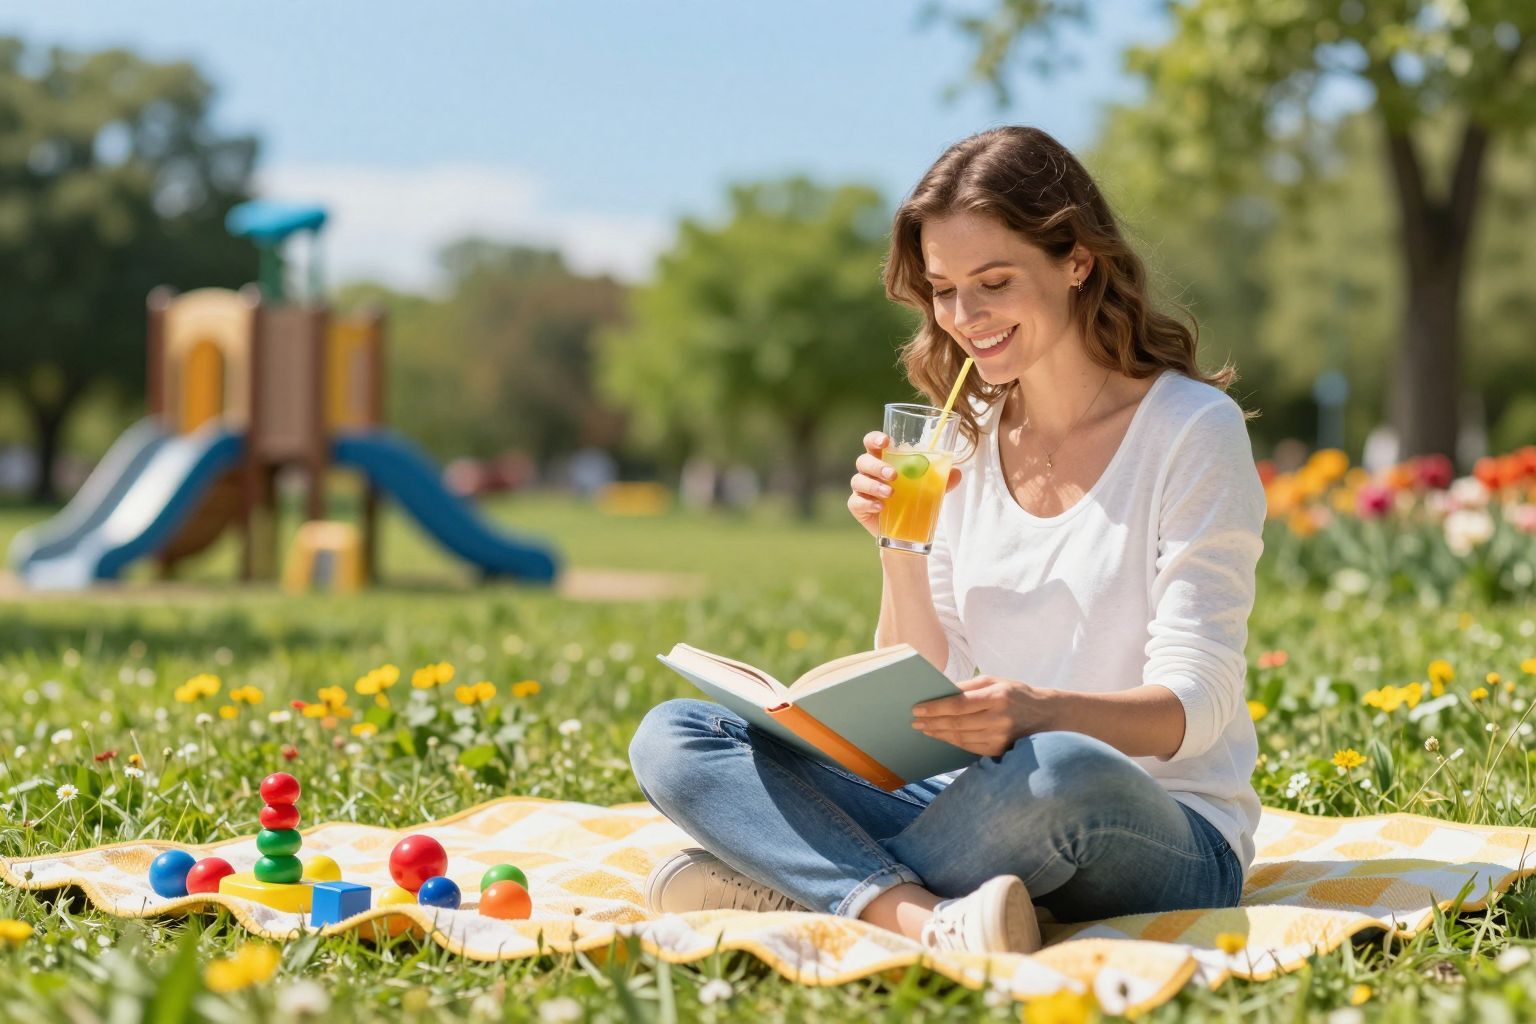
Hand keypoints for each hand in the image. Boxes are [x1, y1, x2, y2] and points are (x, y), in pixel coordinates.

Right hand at [847, 431, 962, 539]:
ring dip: (874, 485)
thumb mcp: (933, 489)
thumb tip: (957, 473)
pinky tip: (880, 507)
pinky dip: (868, 503)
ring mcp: (862, 489)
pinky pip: (856, 501)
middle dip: (877, 466)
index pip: (872, 443)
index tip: (886, 441)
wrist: (908, 531)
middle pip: (863, 460)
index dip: (874, 438)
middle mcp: (869, 471)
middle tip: (894, 475)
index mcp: (884, 459)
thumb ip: (943, 479)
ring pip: (858, 480)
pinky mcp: (858, 506)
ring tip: (891, 494)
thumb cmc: (916, 500)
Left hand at [910, 675, 1049, 757]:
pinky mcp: (1000, 750)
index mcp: (997, 697)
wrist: (1047, 715)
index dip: (935, 708)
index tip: (917, 708)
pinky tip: (942, 736)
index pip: (958, 704)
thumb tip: (940, 692)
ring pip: (961, 738)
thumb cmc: (1016, 694)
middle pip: (957, 723)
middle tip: (915, 721)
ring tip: (925, 729)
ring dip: (940, 734)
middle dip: (932, 723)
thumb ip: (968, 687)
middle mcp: (999, 718)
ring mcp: (1000, 737)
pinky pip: (970, 748)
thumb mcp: (995, 681)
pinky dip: (954, 742)